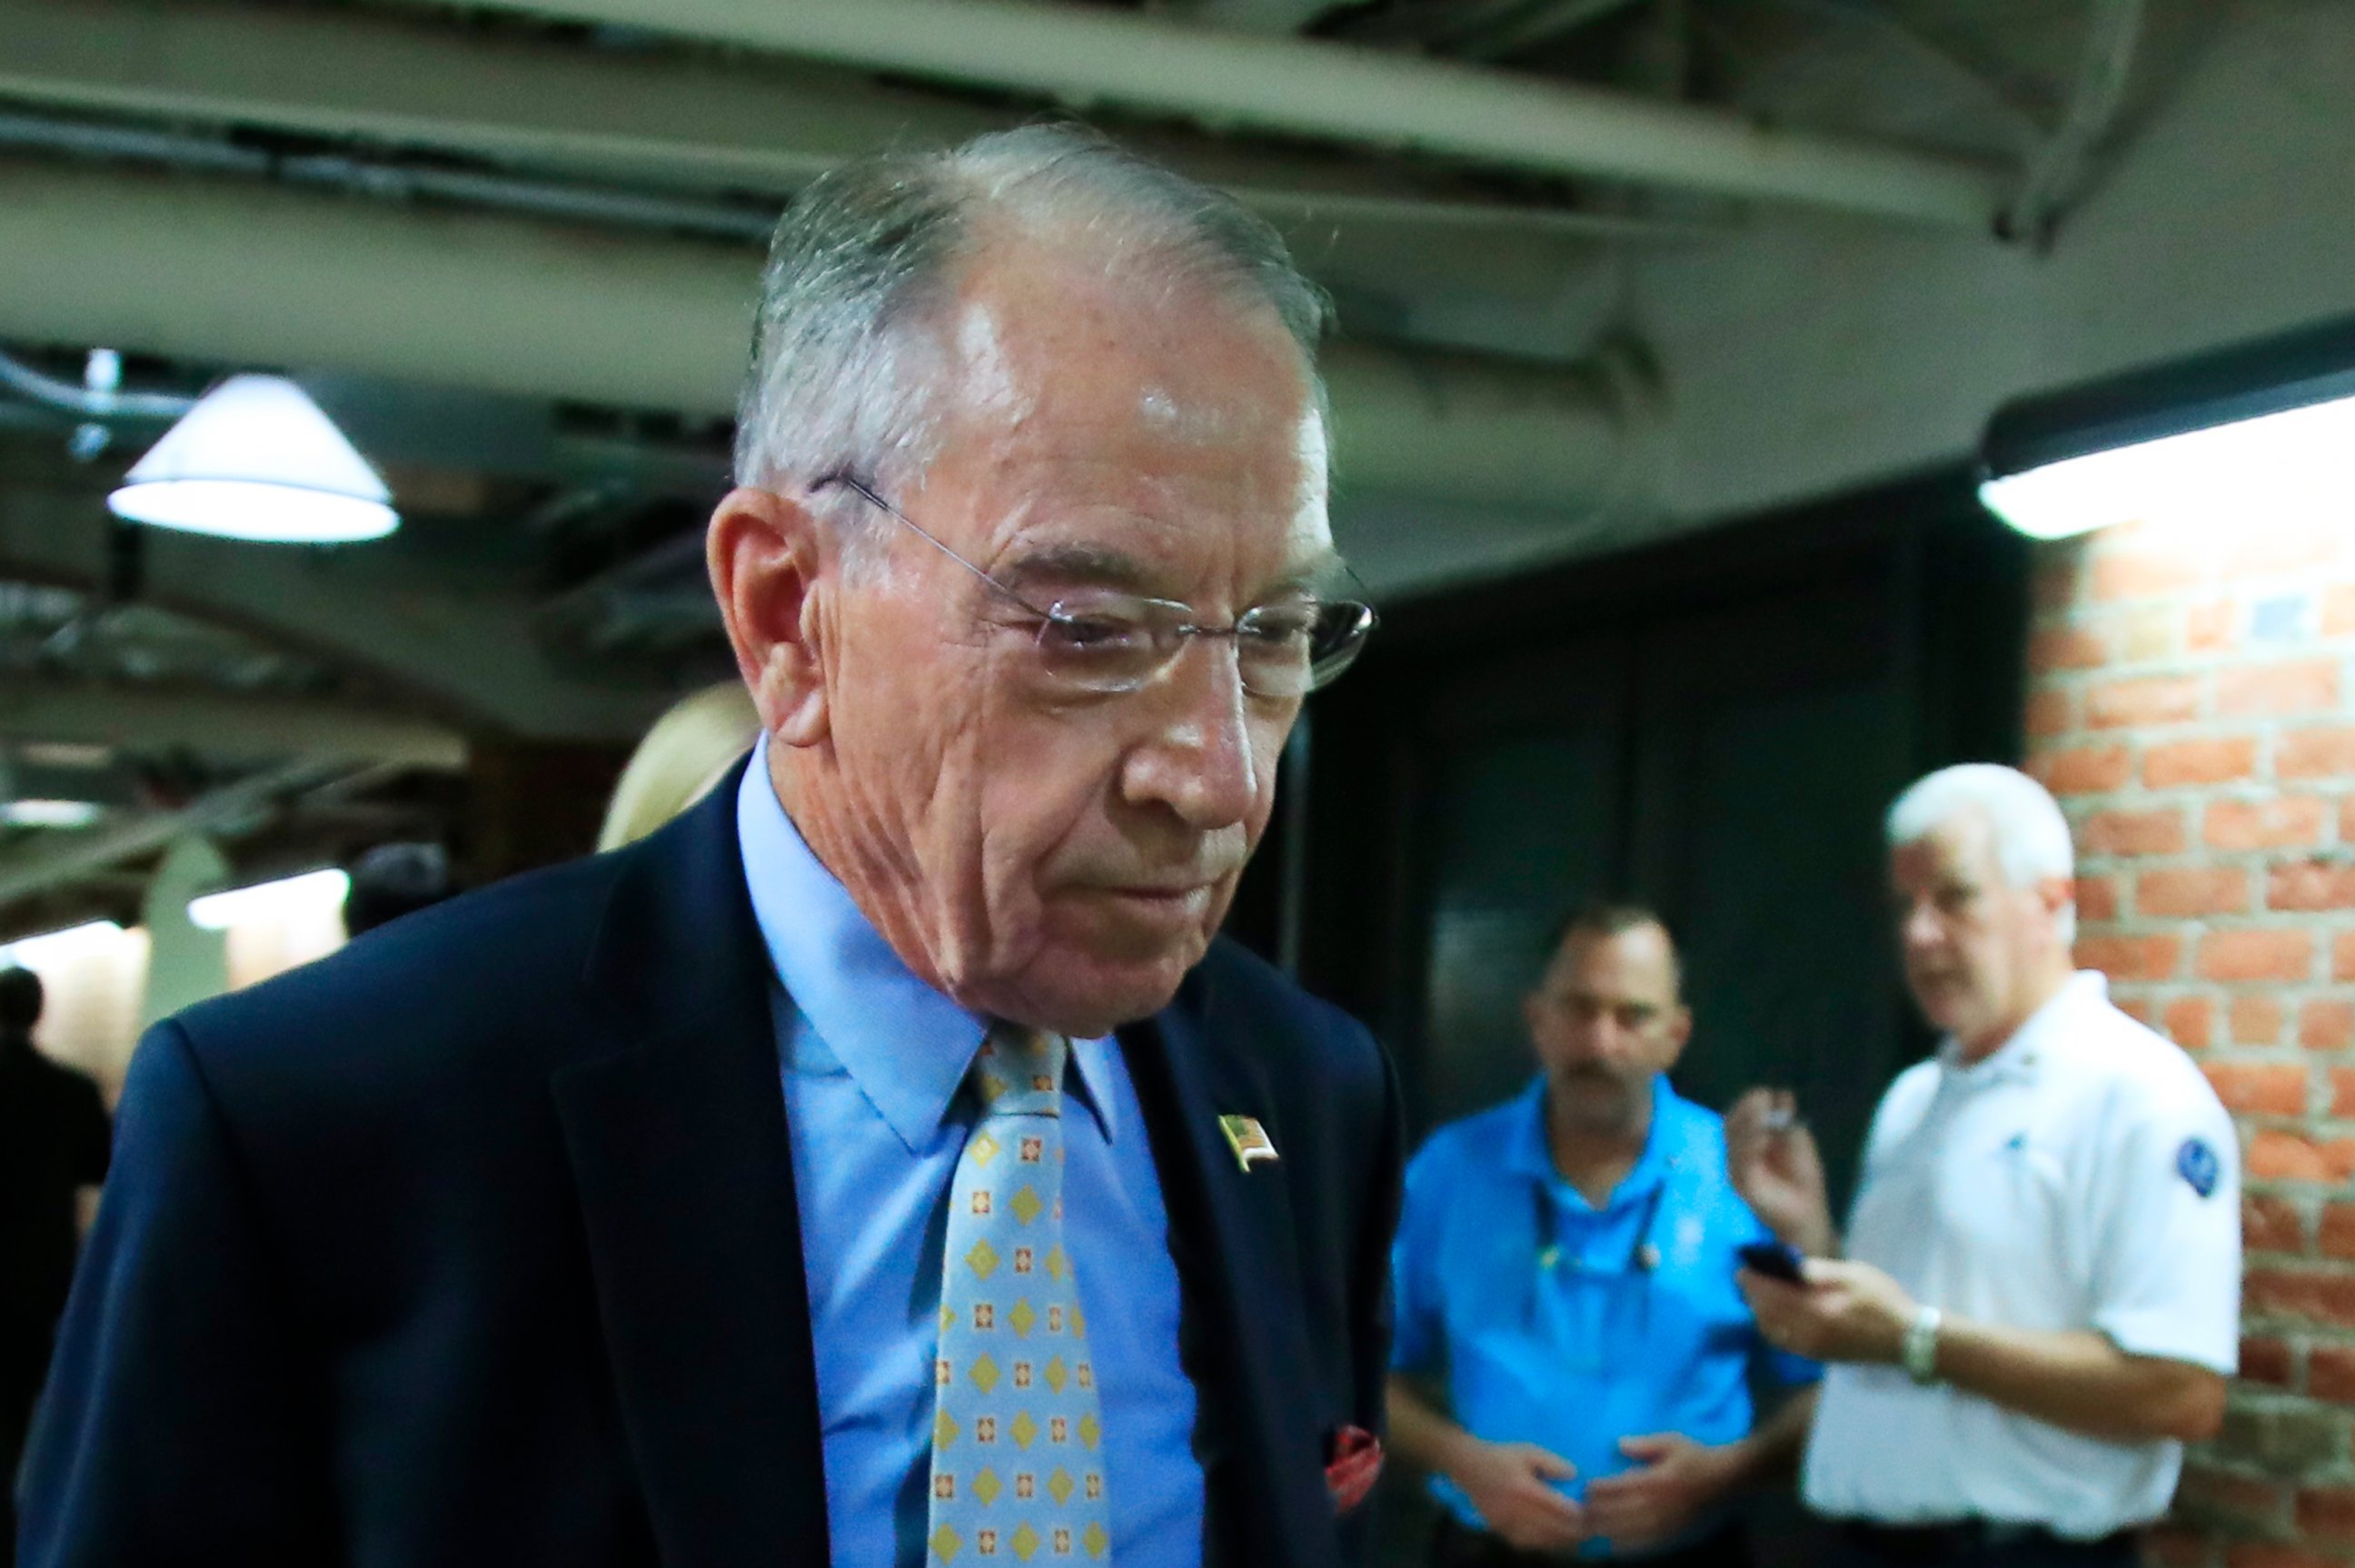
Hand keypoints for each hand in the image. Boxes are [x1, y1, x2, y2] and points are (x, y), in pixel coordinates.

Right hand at [1445, 1438, 1585, 1551]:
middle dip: (1575, 1532)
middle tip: (1590, 1529)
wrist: (1467, 1467)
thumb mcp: (1528, 1451)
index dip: (1580, 1515)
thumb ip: (1553, 1463)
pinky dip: (1543, 1543)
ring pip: (1542, 1541)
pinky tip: (1552, 1539)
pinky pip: (1527, 1543)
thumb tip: (1575, 1476)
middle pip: (1555, 1529)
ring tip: (1575, 1537)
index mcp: (1526, 1489)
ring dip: (1562, 1541)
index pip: (1561, 1510)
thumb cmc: (1501, 1456)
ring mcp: (1507, 1523)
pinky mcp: (1500, 1530)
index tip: (1591, 1514)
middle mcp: (1517, 1510)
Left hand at [1582, 1433, 1743, 1549]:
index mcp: (1655, 1481)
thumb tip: (1618, 1444)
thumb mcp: (1672, 1442)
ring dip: (1604, 1531)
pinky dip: (1624, 1545)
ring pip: (1625, 1533)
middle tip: (1578, 1510)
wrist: (1728, 1482)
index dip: (1596, 1490)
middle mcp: (1657, 1506)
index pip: (1616, 1488)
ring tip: (1589, 1527)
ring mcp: (1664, 1524)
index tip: (1584, 1488)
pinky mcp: (1671, 1536)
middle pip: (1616, 1514)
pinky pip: (1642, 1546)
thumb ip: (1645, 1445)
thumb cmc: (1697, 1458)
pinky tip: (1612, 1542)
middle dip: (1594, 1513)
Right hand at [1725, 1089, 1835, 1255]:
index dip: (1748, 1103)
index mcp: (1747, 1139)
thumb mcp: (1797, 1140)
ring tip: (1763, 1113)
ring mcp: (1736, 1168)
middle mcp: (1736, 1152)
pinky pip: (1741, 1163)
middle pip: (1730, 1124)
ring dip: (1748, 1124)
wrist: (1807, 1209)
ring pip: (1733, 1141)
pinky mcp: (1742, 1184)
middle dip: (1746, 1110)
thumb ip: (1787, 1120)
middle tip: (1762, 1098)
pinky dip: (1750, 1147)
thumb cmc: (1801, 1175)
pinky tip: (1763, 1137)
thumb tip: (1783, 1093)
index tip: (1765, 1094)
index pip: (1738, 1115)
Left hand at [1738, 1257, 1914, 1364]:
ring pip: (1772, 1331)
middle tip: (1746, 1280)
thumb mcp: (1854, 1273)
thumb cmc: (1883, 1299)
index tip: (1743, 1269)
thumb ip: (1819, 1271)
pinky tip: (1774, 1317)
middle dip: (1752, 1296)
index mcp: (1817, 1308)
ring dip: (1759, 1313)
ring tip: (1758, 1296)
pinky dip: (1772, 1329)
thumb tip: (1790, 1265)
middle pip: (1766, 1313)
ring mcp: (1813, 1348)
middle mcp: (1809, 1332)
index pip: (1771, 1294)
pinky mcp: (1819, 1357)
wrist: (1907, 1338)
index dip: (1752, 1281)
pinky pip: (1784, 1344)